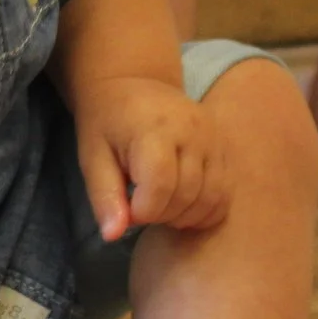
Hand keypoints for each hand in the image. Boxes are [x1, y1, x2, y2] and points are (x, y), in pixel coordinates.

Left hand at [74, 76, 230, 240]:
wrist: (133, 84)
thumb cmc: (107, 123)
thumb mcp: (92, 156)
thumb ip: (104, 195)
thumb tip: (112, 235)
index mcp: (155, 129)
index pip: (160, 186)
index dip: (144, 211)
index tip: (128, 210)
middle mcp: (193, 131)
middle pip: (187, 195)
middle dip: (161, 215)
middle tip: (141, 207)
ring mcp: (214, 138)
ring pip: (211, 198)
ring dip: (184, 216)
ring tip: (160, 205)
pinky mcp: (224, 146)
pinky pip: (224, 193)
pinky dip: (205, 210)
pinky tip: (181, 206)